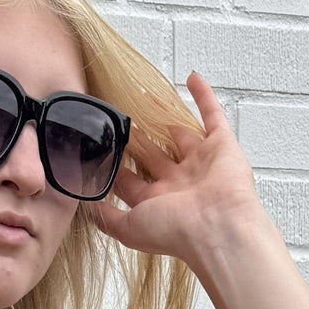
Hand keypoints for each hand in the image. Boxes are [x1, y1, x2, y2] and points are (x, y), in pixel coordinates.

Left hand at [83, 71, 269, 268]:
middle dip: (138, 141)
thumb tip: (87, 204)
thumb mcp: (128, 229)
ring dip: (164, 118)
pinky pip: (213, 116)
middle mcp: (179, 184)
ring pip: (179, 135)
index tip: (101, 148)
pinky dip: (204, 97)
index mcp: (158, 202)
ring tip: (146, 97)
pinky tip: (191, 78)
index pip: (132, 182)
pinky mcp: (222, 146)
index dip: (116, 167)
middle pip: (154, 156)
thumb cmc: (174, 231)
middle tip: (120, 119)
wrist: (216, 228)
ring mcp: (201, 164)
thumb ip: (107, 218)